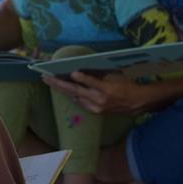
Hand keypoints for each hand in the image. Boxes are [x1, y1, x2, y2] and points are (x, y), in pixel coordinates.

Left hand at [41, 69, 163, 116]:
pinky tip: (62, 88)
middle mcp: (100, 100)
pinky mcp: (95, 111)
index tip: (72, 73)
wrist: (136, 103)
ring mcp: (96, 107)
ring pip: (75, 97)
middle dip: (59, 84)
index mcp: (107, 89)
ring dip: (61, 89)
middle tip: (46, 77)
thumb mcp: (115, 77)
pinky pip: (80, 102)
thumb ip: (98, 76)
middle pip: (77, 91)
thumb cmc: (126, 86)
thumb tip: (81, 71)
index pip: (92, 83)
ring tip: (49, 81)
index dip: (82, 78)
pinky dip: (71, 94)